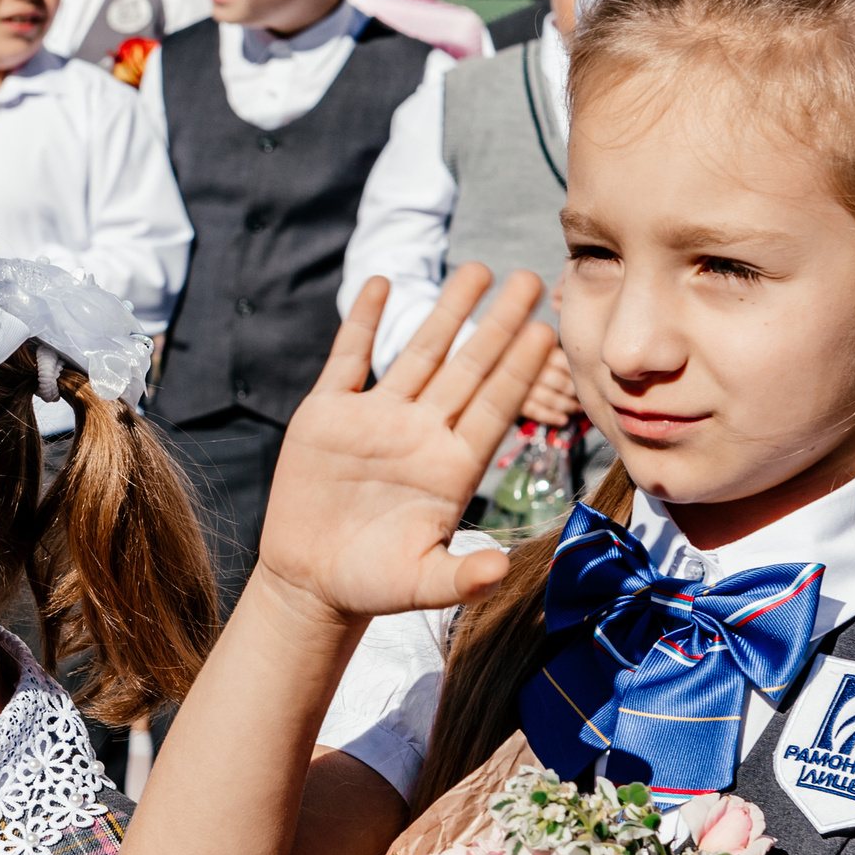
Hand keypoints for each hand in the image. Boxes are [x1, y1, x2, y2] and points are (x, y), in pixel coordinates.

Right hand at [258, 265, 553, 622]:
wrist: (309, 582)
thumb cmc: (371, 585)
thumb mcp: (420, 585)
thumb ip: (460, 577)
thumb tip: (500, 572)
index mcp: (451, 468)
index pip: (494, 407)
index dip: (519, 369)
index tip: (545, 330)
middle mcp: (421, 435)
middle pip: (469, 368)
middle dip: (498, 324)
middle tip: (532, 279)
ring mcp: (376, 420)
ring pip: (419, 353)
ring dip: (446, 312)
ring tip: (476, 269)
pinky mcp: (328, 415)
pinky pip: (348, 358)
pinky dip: (361, 322)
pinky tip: (382, 284)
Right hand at [521, 343, 578, 427]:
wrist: (488, 363)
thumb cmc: (519, 352)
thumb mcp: (533, 342)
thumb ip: (551, 349)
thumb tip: (583, 362)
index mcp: (536, 348)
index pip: (564, 363)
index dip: (577, 373)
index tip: (586, 377)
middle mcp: (528, 366)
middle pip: (560, 381)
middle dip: (574, 391)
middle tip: (583, 394)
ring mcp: (520, 386)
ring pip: (551, 398)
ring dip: (567, 405)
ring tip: (577, 408)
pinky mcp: (513, 402)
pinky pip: (536, 412)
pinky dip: (551, 416)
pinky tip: (563, 420)